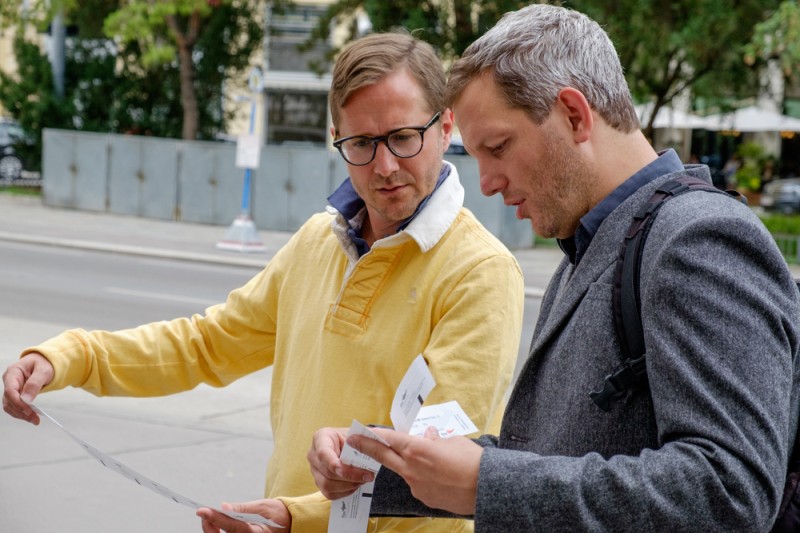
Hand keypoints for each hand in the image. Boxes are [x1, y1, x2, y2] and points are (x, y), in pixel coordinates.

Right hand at [2, 352, 53, 423]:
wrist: (45, 362)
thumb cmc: (44, 363)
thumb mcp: (43, 370)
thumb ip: (34, 383)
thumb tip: (26, 400)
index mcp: (13, 372)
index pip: (10, 390)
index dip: (17, 402)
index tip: (29, 410)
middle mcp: (9, 381)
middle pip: (9, 400)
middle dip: (21, 411)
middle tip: (35, 418)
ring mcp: (11, 388)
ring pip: (10, 406)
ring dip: (21, 415)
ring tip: (35, 420)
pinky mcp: (15, 395)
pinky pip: (15, 406)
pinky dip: (23, 413)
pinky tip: (32, 417)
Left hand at [197, 499, 289, 532]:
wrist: (289, 524)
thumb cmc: (276, 514)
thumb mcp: (263, 506)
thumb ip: (242, 508)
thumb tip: (224, 506)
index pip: (232, 527)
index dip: (215, 518)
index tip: (201, 510)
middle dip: (209, 526)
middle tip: (204, 512)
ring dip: (211, 529)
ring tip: (209, 516)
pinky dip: (217, 531)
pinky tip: (216, 523)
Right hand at [307, 427, 374, 499]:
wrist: (348, 445)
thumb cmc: (352, 437)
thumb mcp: (356, 433)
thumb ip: (362, 439)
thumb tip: (370, 445)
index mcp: (321, 438)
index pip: (323, 453)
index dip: (333, 463)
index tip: (344, 469)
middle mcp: (313, 454)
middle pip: (328, 472)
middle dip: (350, 476)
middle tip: (368, 475)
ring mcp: (314, 470)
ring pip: (328, 485)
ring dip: (349, 485)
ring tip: (363, 480)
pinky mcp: (319, 483)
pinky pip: (330, 494)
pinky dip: (345, 492)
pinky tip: (356, 484)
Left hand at [348, 426, 481, 515]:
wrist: (487, 489)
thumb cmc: (472, 461)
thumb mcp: (454, 442)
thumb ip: (435, 440)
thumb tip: (428, 437)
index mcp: (417, 450)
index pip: (389, 439)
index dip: (373, 434)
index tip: (359, 432)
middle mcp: (412, 469)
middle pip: (384, 457)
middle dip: (368, 449)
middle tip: (354, 443)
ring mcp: (417, 486)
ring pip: (406, 471)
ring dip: (410, 464)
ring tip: (432, 462)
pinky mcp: (424, 499)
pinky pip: (419, 484)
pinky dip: (424, 477)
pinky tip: (440, 476)